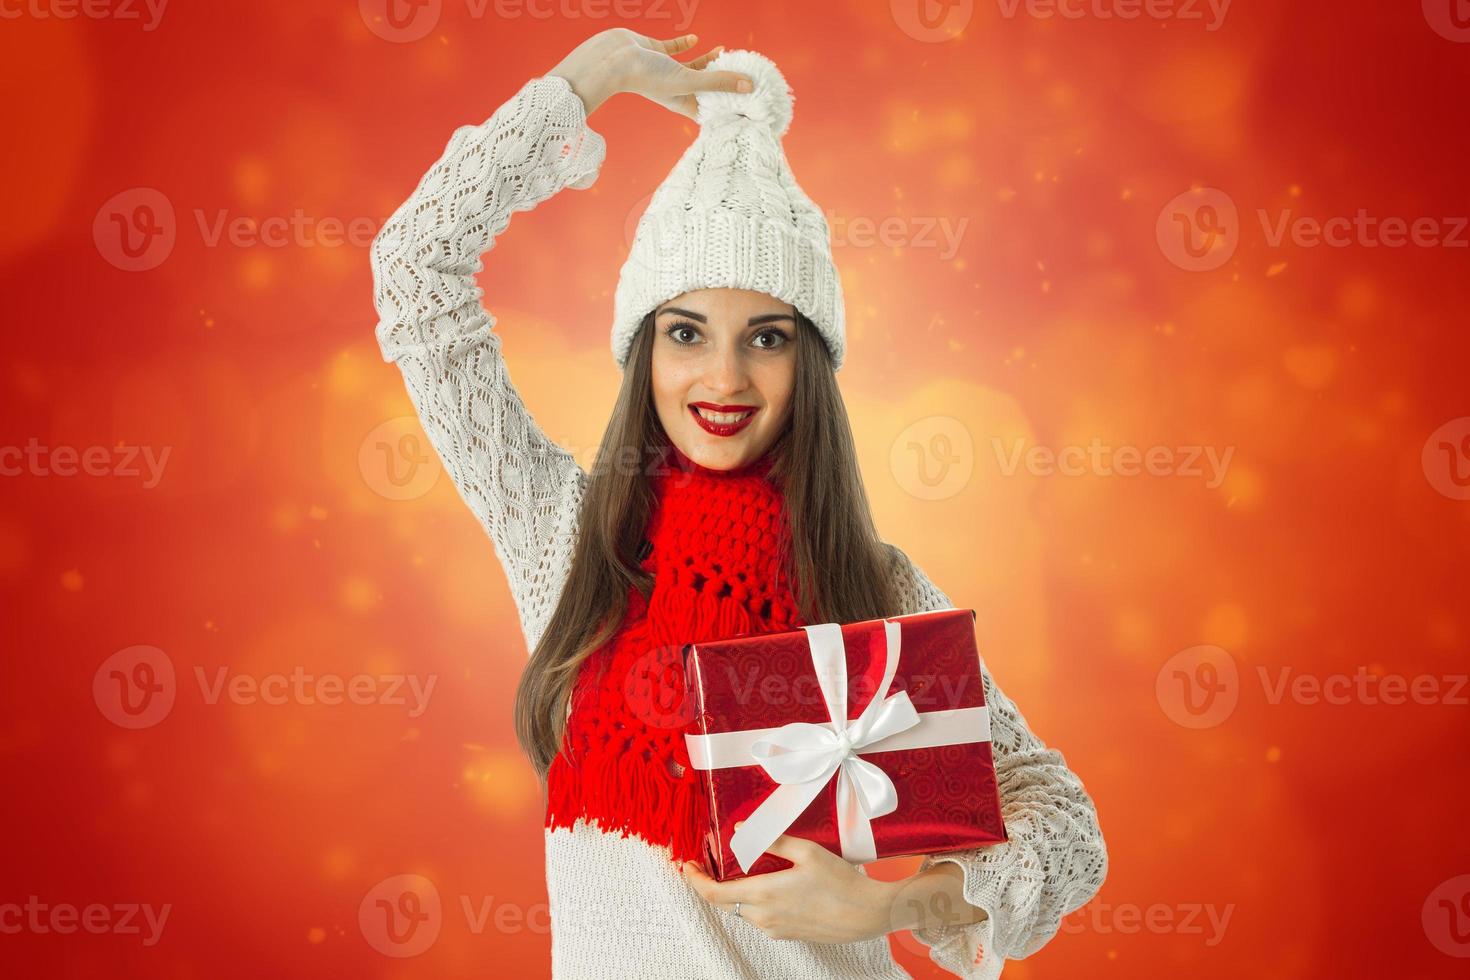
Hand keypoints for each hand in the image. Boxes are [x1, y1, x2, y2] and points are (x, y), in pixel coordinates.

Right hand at [548, 29, 752, 118]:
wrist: (611, 59)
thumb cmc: (646, 76)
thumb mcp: (688, 79)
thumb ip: (718, 81)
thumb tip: (748, 86)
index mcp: (681, 102)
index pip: (708, 109)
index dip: (725, 107)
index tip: (744, 103)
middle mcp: (673, 88)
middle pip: (703, 87)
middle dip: (721, 81)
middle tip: (740, 74)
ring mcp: (664, 70)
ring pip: (692, 67)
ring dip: (707, 60)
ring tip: (724, 52)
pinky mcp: (655, 52)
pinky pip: (674, 49)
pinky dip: (686, 44)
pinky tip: (696, 38)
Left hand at [680, 825, 896, 943]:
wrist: (867, 915)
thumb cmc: (841, 882)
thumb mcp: (807, 851)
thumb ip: (771, 840)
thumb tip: (740, 830)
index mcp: (764, 895)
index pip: (714, 894)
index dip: (695, 881)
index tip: (687, 866)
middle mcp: (764, 917)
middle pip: (724, 903)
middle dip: (711, 884)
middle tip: (707, 863)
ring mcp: (775, 929)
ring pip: (742, 910)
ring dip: (735, 892)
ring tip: (741, 869)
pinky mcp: (787, 934)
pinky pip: (760, 917)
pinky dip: (754, 901)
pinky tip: (768, 884)